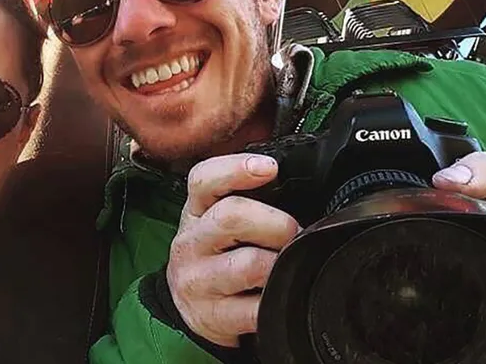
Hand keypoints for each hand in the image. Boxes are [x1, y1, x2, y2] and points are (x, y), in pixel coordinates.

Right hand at [167, 154, 299, 347]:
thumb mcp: (218, 221)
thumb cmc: (216, 254)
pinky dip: (279, 300)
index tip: (270, 168)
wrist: (190, 308)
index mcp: (196, 211)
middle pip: (232, 216)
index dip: (236, 168)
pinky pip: (259, 308)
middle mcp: (192, 243)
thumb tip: (295, 184)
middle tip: (293, 233)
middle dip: (277, 223)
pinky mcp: (215, 316)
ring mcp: (200, 281)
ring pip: (251, 264)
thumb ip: (245, 199)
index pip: (203, 180)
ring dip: (282, 263)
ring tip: (287, 265)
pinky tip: (280, 294)